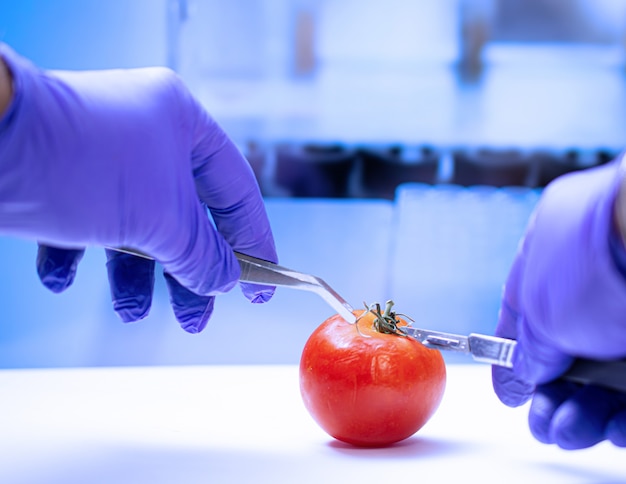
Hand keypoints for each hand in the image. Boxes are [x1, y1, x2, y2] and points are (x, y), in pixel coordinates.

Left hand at [0, 44, 276, 331]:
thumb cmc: (79, 163)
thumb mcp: (160, 217)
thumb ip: (201, 253)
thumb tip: (225, 280)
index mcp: (183, 123)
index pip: (236, 190)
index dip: (254, 241)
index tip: (262, 284)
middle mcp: (146, 134)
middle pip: (185, 214)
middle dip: (188, 271)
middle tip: (197, 315)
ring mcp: (101, 154)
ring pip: (136, 224)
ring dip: (135, 274)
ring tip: (132, 310)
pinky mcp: (59, 175)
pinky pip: (84, 221)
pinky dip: (77, 255)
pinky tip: (62, 275)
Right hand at [492, 158, 625, 448]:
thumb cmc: (598, 258)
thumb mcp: (539, 312)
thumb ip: (526, 350)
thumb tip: (521, 375)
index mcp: (555, 251)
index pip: (527, 313)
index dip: (516, 356)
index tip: (514, 393)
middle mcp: (598, 280)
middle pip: (569, 350)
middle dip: (553, 395)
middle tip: (546, 424)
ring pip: (606, 374)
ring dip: (585, 411)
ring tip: (571, 433)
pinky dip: (624, 413)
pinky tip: (614, 429)